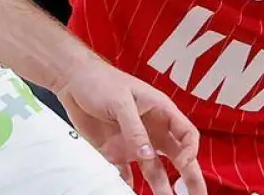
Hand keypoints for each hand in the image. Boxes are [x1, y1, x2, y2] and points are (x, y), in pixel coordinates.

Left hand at [55, 59, 205, 194]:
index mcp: (161, 111)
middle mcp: (152, 129)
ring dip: (161, 186)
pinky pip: (127, 172)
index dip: (190, 150)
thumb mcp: (120, 102)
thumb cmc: (100, 81)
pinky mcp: (116, 151)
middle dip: (190, 176)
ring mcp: (135, 142)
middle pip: (178, 156)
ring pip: (154, 169)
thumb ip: (135, 129)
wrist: (72, 80)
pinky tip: (132, 193)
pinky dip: (130, 185)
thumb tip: (148, 155)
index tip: (185, 164)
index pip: (186, 134)